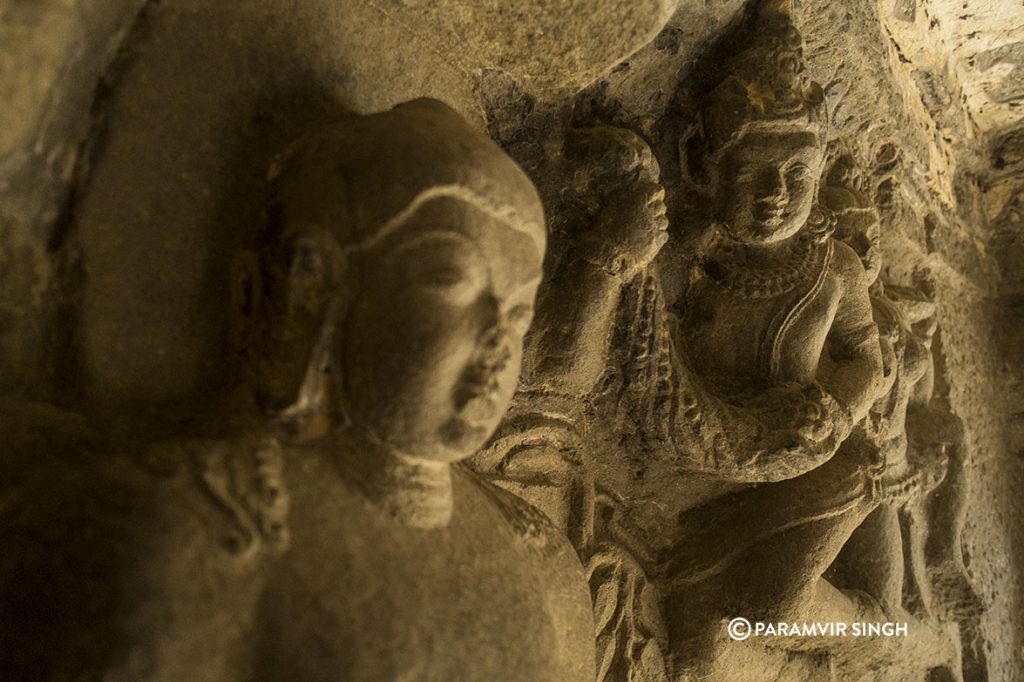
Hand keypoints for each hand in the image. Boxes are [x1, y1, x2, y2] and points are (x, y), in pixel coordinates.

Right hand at [565, 125, 669, 278]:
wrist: (607, 259)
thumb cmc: (600, 233)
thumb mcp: (604, 211)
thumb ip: (616, 201)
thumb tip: (614, 195)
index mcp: (637, 201)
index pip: (656, 190)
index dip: (654, 192)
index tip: (650, 195)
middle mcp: (649, 212)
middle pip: (661, 205)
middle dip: (655, 207)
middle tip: (645, 213)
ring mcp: (655, 229)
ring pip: (663, 220)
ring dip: (657, 222)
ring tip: (647, 227)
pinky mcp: (657, 244)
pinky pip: (663, 234)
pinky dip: (658, 235)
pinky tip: (649, 238)